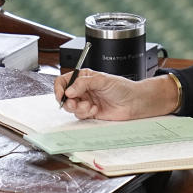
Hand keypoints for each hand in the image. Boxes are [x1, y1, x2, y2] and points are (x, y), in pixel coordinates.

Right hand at [54, 70, 177, 119]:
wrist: (134, 102)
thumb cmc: (122, 88)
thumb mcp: (102, 80)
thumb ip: (84, 83)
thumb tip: (69, 90)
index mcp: (84, 78)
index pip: (64, 81)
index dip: (59, 88)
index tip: (62, 94)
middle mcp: (83, 89)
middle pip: (64, 96)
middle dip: (68, 101)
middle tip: (75, 103)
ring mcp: (86, 101)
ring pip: (71, 107)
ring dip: (78, 108)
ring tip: (89, 106)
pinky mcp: (90, 112)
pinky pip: (80, 115)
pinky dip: (86, 113)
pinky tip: (96, 109)